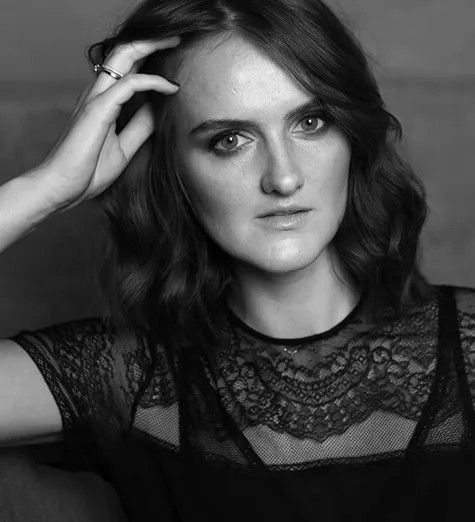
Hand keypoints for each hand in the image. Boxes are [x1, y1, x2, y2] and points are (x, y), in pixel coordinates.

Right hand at [35, 36, 180, 210]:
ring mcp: (96, 99)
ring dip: (151, 47)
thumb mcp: (124, 147)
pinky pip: (130, 84)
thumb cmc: (88, 171)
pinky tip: (172, 86)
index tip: (173, 61)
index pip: (126, 69)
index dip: (148, 59)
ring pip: (123, 57)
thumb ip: (139, 127)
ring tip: (176, 44)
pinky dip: (153, 81)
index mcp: (103, 102)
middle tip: (175, 39)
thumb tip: (157, 110)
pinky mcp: (98, 109)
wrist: (63, 188)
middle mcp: (98, 93)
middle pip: (123, 53)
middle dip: (150, 41)